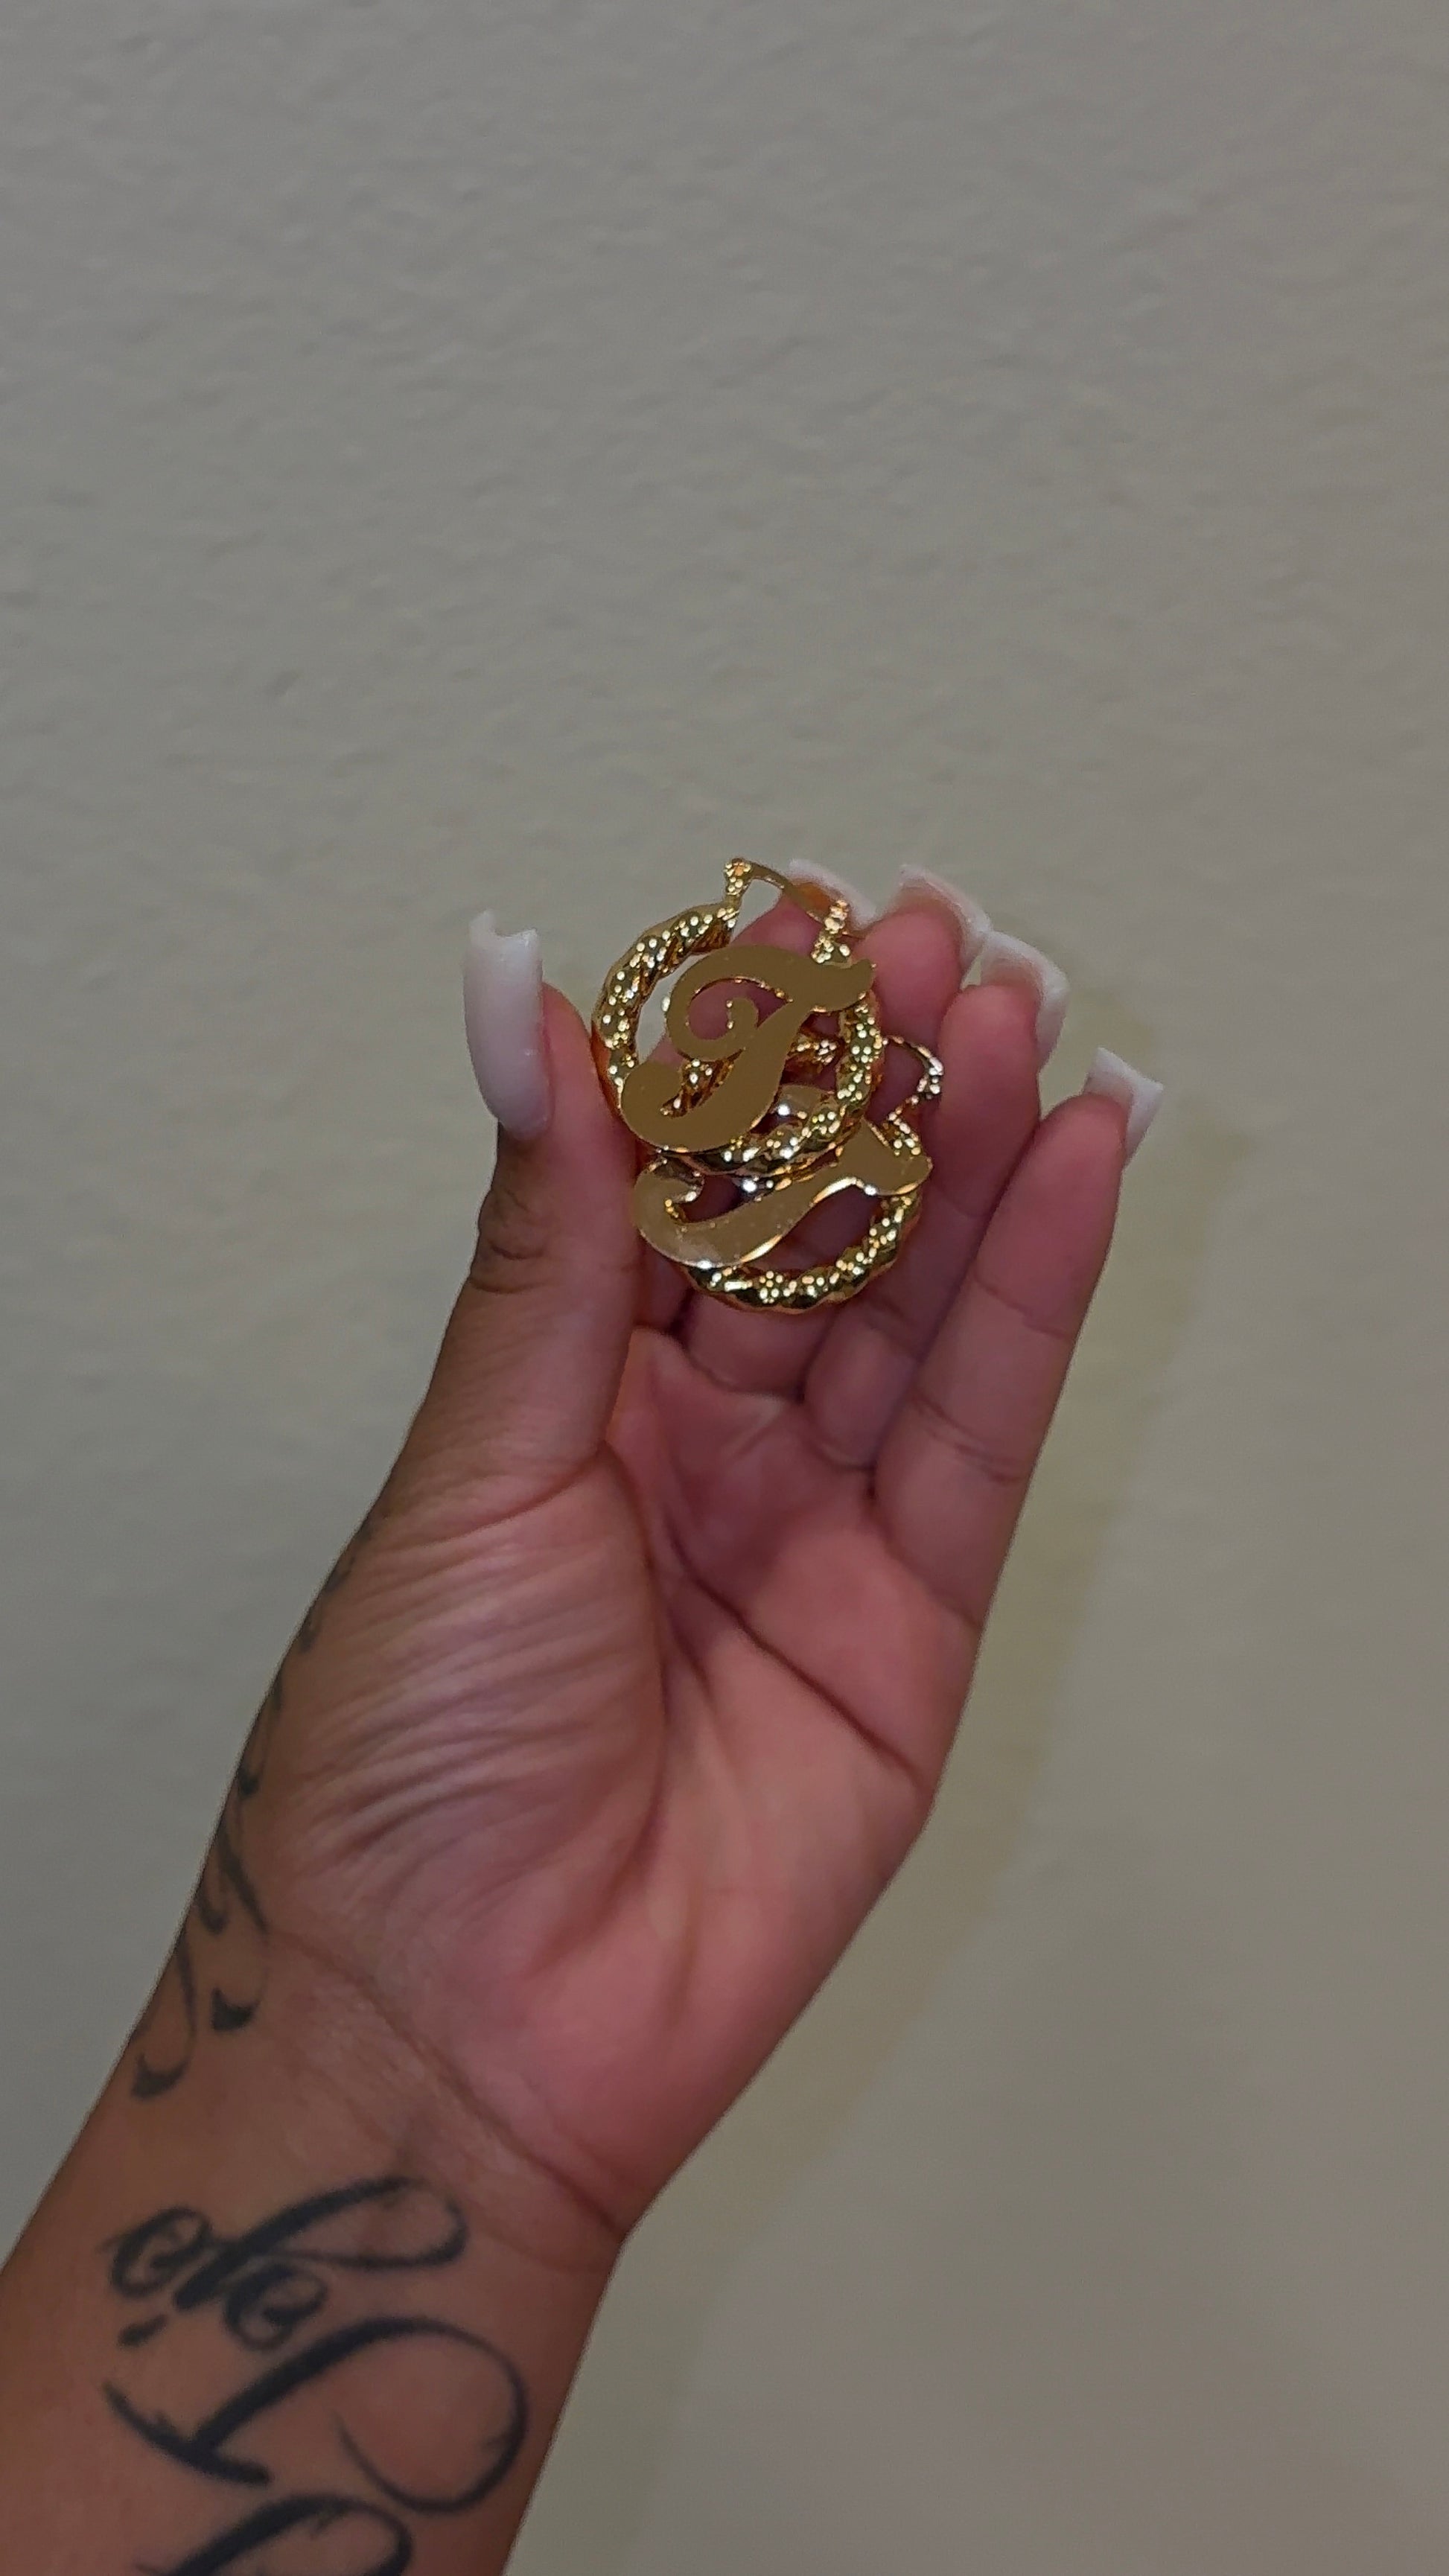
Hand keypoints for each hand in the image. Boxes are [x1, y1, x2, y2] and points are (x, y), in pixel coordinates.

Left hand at [180, 889, 1143, 2251]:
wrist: (467, 2028)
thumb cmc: (409, 1758)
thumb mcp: (477, 1459)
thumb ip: (549, 1238)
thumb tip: (524, 1004)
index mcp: (560, 1402)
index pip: (669, 1189)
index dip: (729, 1063)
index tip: (779, 926)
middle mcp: (694, 1453)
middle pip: (808, 1235)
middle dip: (869, 1089)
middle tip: (927, 938)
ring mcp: (812, 1533)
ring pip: (911, 1311)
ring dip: (968, 1161)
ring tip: (1016, 1013)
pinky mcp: (916, 1622)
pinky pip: (987, 1431)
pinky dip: (1036, 1295)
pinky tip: (1075, 1164)